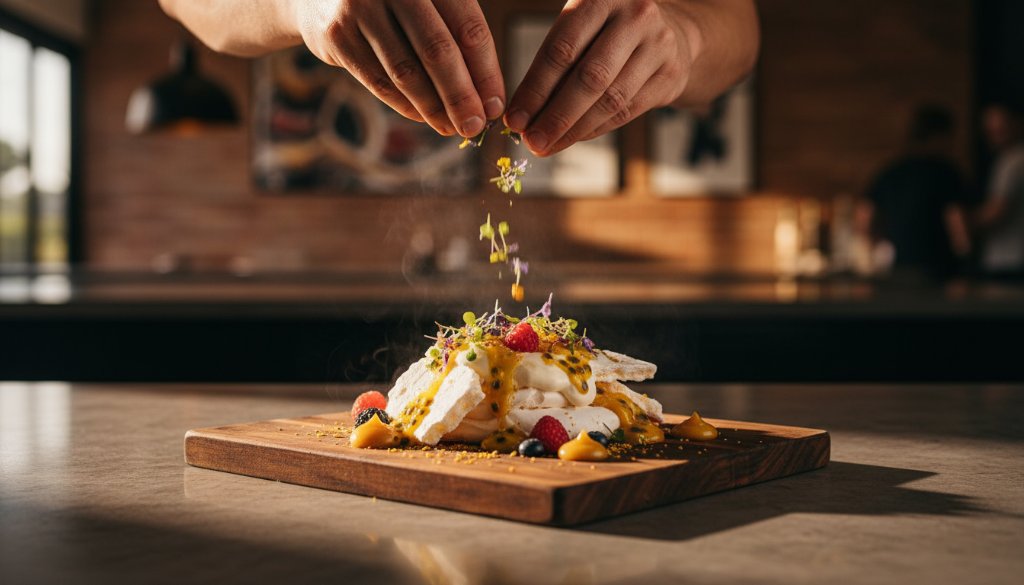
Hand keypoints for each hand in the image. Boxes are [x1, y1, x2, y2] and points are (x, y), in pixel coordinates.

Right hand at [296, 0, 505, 136]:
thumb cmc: (393, 4)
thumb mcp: (428, 4)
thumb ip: (457, 38)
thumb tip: (489, 98)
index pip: (468, 28)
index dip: (486, 72)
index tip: (495, 106)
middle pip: (438, 50)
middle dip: (461, 96)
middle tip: (475, 127)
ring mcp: (361, 8)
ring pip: (406, 71)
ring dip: (433, 107)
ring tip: (451, 128)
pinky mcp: (337, 35)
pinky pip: (378, 81)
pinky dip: (405, 105)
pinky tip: (424, 117)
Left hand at [504, 0, 693, 155]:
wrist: (670, 30)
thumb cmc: (608, 31)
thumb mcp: (582, 26)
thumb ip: (555, 61)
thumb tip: (523, 114)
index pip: (561, 50)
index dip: (535, 89)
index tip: (515, 119)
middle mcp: (634, 16)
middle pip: (589, 78)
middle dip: (555, 116)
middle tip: (532, 141)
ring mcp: (658, 45)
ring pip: (610, 99)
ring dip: (575, 129)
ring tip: (549, 145)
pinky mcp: (671, 74)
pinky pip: (628, 111)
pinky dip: (596, 129)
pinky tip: (574, 138)